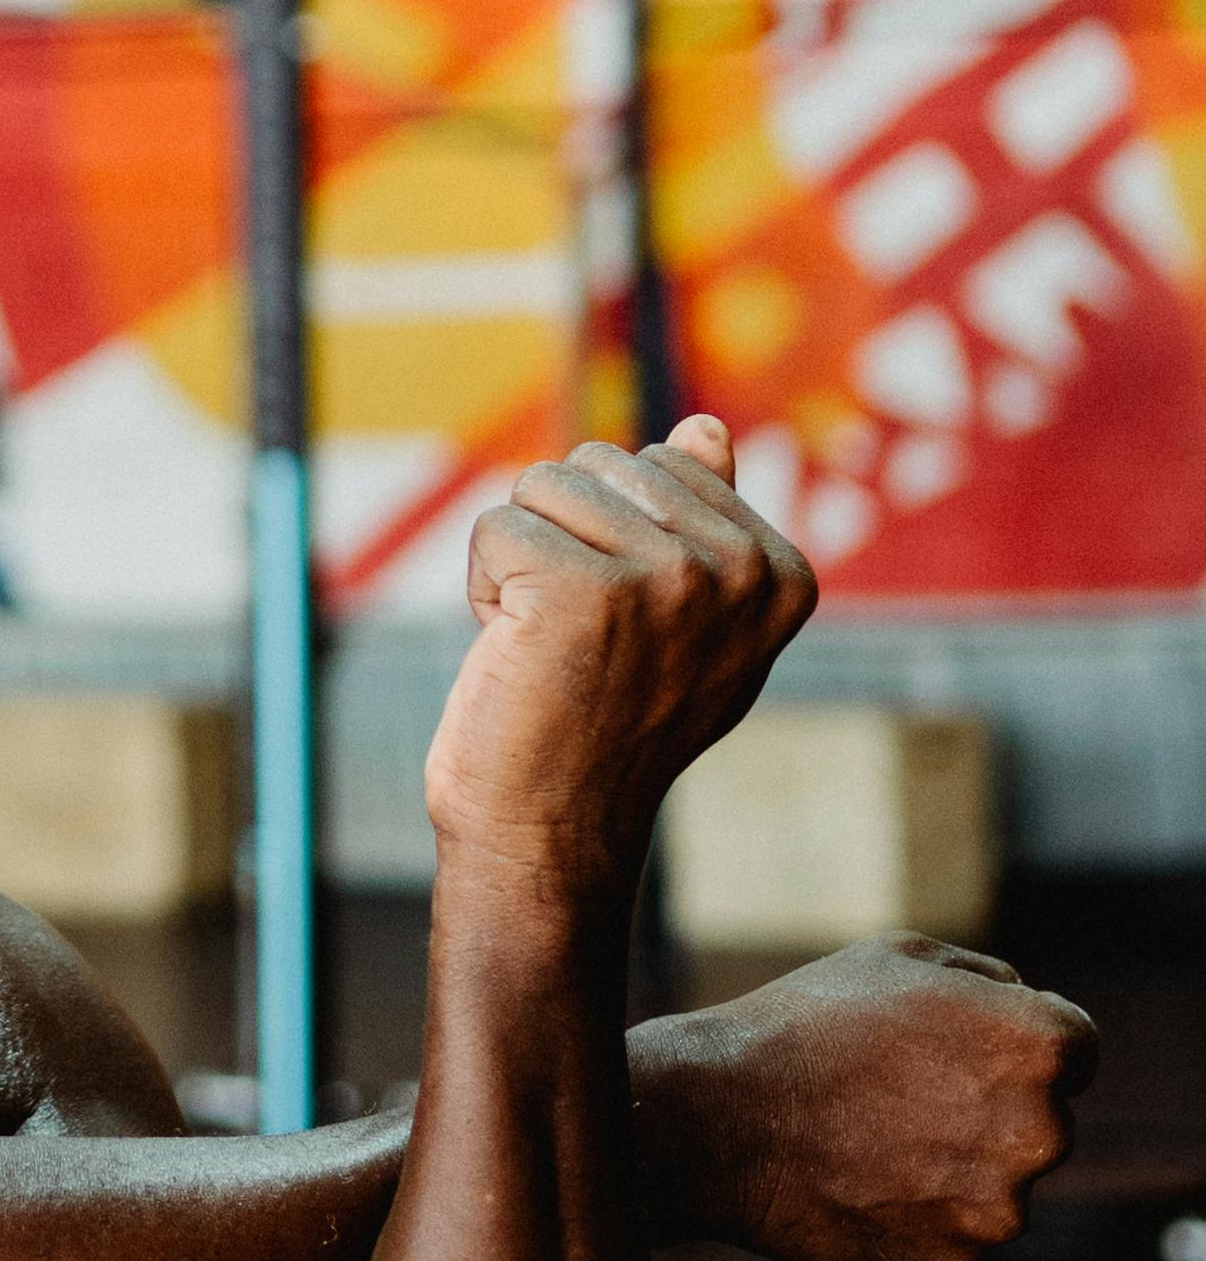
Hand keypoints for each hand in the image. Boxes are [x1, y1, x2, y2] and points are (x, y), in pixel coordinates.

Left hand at [425, 419, 815, 903]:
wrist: (551, 833)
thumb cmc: (605, 726)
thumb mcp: (683, 625)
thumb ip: (704, 526)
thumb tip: (706, 428)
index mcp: (779, 573)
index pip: (665, 462)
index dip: (616, 535)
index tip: (630, 627)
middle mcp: (735, 571)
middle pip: (600, 464)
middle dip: (564, 539)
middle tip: (579, 641)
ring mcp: (665, 579)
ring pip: (542, 488)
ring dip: (520, 561)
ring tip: (548, 645)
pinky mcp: (580, 590)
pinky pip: (495, 528)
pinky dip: (482, 588)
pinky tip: (513, 654)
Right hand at [635, 939, 1096, 1260]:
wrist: (716, 1121)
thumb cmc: (805, 1025)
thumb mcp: (903, 958)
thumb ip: (992, 983)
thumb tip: (1026, 1009)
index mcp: (1043, 1049)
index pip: (1076, 1050)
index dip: (1010, 1042)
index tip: (951, 1047)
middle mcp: (1041, 1135)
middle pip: (1040, 1123)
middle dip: (986, 1109)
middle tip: (896, 1094)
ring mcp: (996, 1211)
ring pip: (996, 1188)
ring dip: (952, 1168)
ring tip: (865, 1140)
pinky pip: (950, 1237)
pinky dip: (913, 1216)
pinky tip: (855, 1183)